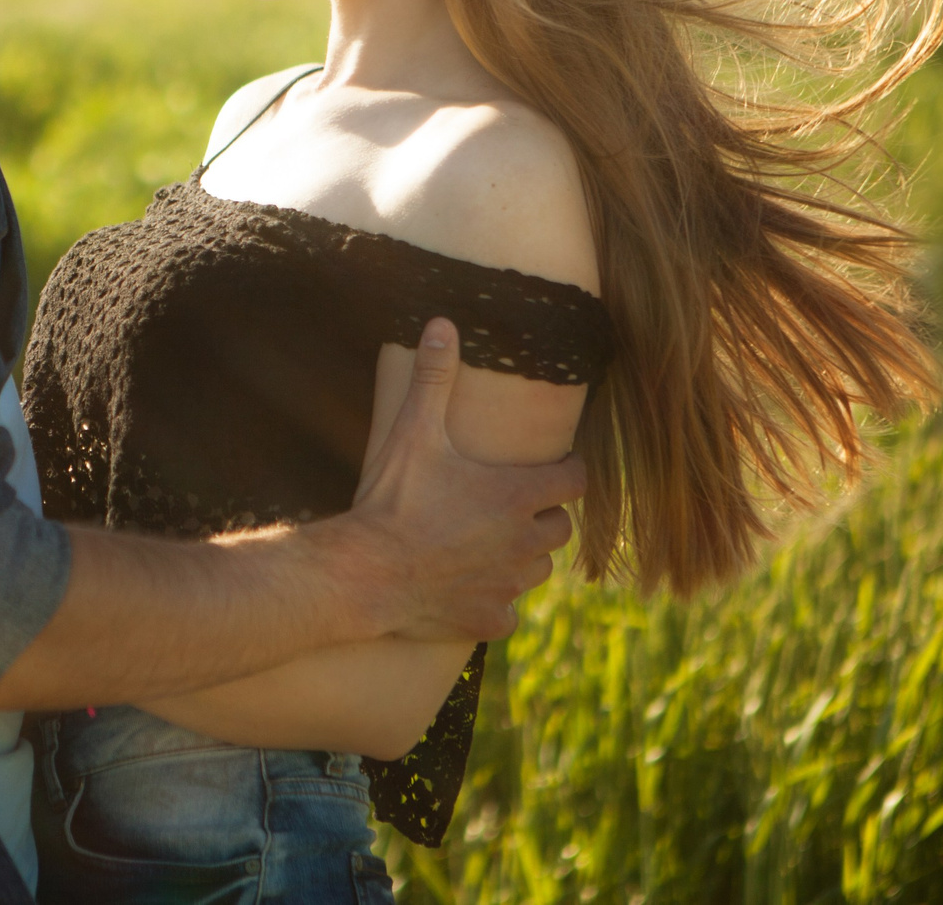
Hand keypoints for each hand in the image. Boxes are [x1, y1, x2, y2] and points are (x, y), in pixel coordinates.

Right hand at [339, 318, 584, 640]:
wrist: (365, 573)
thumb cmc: (393, 500)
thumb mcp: (413, 431)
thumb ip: (434, 377)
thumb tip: (443, 323)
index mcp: (518, 495)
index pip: (576, 480)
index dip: (567, 470)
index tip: (553, 466)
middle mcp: (525, 542)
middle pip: (561, 527)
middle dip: (544, 514)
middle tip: (512, 504)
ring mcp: (509, 585)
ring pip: (539, 568)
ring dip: (524, 555)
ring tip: (492, 543)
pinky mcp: (488, 619)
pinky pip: (508, 611)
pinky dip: (495, 600)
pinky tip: (469, 587)